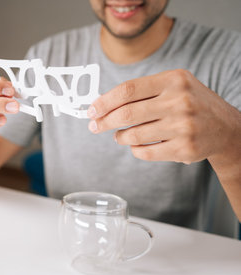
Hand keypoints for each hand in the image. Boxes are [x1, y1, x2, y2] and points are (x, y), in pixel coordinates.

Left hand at [87, 69, 240, 163]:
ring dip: (119, 137)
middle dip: (104, 121)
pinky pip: (145, 152)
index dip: (105, 101)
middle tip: (94, 126)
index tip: (91, 110)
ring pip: (133, 135)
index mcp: (174, 80)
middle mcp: (180, 101)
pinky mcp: (185, 149)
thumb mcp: (173, 86)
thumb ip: (142, 91)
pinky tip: (135, 145)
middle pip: (126, 113)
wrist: (226, 128)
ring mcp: (183, 126)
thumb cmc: (191, 104)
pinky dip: (134, 150)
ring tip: (118, 135)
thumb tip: (103, 103)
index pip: (128, 90)